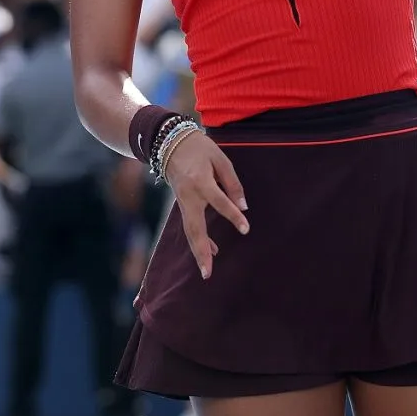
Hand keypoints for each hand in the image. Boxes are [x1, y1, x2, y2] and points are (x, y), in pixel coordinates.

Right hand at [165, 130, 248, 279]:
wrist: (170, 142)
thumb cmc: (200, 148)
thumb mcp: (220, 158)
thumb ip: (232, 183)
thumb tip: (244, 207)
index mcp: (200, 180)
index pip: (218, 201)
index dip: (232, 215)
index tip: (246, 228)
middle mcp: (188, 195)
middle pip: (194, 227)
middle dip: (201, 250)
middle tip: (207, 272)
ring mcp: (182, 201)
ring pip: (189, 230)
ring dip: (197, 251)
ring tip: (206, 271)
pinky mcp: (181, 203)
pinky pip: (189, 225)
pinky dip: (198, 239)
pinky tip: (211, 250)